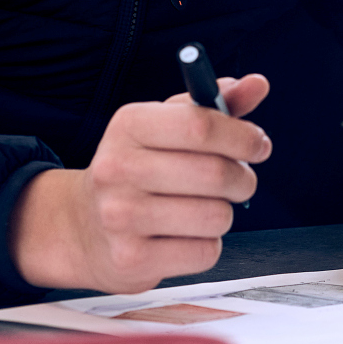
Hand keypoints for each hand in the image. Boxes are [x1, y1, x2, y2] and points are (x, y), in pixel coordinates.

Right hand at [11, 74, 270, 292]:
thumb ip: (214, 104)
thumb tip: (256, 84)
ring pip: (216, 216)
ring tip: (205, 208)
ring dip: (224, 213)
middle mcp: (118, 167)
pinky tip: (185, 235)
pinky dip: (207, 244)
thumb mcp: (166, 126)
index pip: (200, 124)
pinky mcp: (131, 259)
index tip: (258, 144)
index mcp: (129, 125)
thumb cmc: (138, 169)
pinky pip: (204, 253)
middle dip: (243, 178)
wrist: (84, 227)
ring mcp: (121, 216)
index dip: (242, 135)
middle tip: (240, 180)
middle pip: (215, 173)